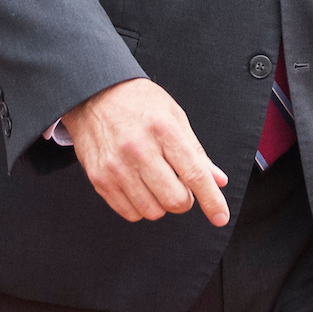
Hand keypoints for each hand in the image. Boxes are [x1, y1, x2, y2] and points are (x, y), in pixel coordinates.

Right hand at [63, 77, 230, 226]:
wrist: (92, 94)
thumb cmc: (137, 102)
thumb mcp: (174, 116)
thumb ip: (196, 152)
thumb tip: (218, 180)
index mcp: (163, 129)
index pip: (194, 174)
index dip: (211, 200)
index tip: (220, 217)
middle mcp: (138, 149)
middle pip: (175, 200)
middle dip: (184, 200)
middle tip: (179, 185)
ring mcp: (116, 166)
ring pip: (153, 211)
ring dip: (161, 204)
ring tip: (155, 182)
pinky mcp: (99, 179)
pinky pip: (130, 212)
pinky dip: (140, 207)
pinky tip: (139, 186)